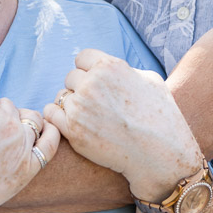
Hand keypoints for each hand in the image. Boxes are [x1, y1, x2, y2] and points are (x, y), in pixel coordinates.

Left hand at [44, 49, 202, 201]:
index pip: (82, 58)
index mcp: (110, 67)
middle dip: (80, 88)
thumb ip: (126, 70)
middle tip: (95, 105)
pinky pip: (51, 114)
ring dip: (71, 105)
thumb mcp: (150, 80)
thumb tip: (110, 69)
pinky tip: (73, 124)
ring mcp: (80, 107)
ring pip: (61, 97)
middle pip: (70, 77)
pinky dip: (58, 118)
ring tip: (89, 118)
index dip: (88, 70)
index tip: (96, 83)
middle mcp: (92, 83)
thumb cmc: (161, 117)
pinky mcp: (73, 130)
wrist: (159, 154)